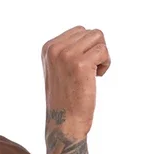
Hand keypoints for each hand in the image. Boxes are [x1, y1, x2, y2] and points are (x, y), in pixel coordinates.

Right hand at [41, 26, 110, 140]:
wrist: (64, 122)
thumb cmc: (66, 99)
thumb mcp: (59, 70)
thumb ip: (68, 52)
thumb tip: (89, 34)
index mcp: (48, 47)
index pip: (79, 31)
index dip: (89, 48)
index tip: (84, 67)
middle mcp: (55, 48)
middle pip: (91, 33)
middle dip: (97, 50)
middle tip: (93, 70)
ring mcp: (67, 55)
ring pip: (98, 38)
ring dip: (103, 55)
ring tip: (95, 73)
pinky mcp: (81, 64)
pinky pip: (104, 51)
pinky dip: (106, 64)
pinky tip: (97, 77)